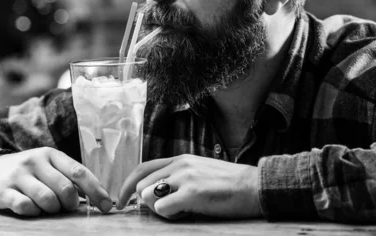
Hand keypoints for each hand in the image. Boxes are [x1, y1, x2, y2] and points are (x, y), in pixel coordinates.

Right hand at [0, 147, 112, 215]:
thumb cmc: (27, 172)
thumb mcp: (48, 167)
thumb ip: (68, 177)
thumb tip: (98, 196)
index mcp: (51, 155)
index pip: (79, 172)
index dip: (96, 191)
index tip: (108, 206)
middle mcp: (36, 161)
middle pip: (65, 188)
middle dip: (71, 204)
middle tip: (66, 208)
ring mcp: (19, 175)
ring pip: (47, 199)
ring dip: (53, 209)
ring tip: (48, 208)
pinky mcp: (3, 190)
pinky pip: (25, 207)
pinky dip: (33, 212)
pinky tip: (31, 209)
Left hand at [116, 154, 261, 218]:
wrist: (253, 186)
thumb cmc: (228, 184)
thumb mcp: (199, 172)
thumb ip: (178, 177)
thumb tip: (156, 192)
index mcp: (180, 159)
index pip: (142, 169)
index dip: (127, 185)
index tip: (122, 200)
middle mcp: (179, 165)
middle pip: (142, 185)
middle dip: (147, 203)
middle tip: (169, 211)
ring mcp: (184, 178)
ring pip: (148, 196)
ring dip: (160, 210)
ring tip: (182, 211)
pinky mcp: (192, 193)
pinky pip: (162, 208)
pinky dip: (170, 216)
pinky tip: (187, 214)